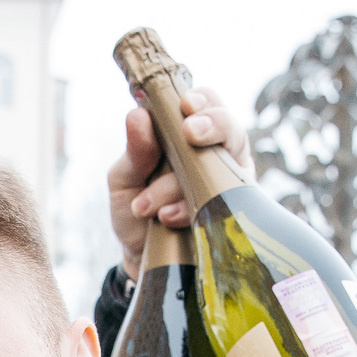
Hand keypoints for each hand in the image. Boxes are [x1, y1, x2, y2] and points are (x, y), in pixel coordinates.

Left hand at [108, 85, 252, 278]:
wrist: (139, 256)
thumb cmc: (135, 207)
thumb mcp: (125, 178)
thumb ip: (135, 150)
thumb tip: (137, 115)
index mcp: (188, 136)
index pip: (206, 105)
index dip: (202, 100)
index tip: (187, 105)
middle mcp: (214, 155)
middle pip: (230, 128)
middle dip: (212, 126)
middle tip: (190, 133)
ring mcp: (227, 185)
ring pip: (224, 167)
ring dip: (182, 183)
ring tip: (148, 205)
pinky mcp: (232, 215)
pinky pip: (221, 204)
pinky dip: (188, 210)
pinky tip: (166, 218)